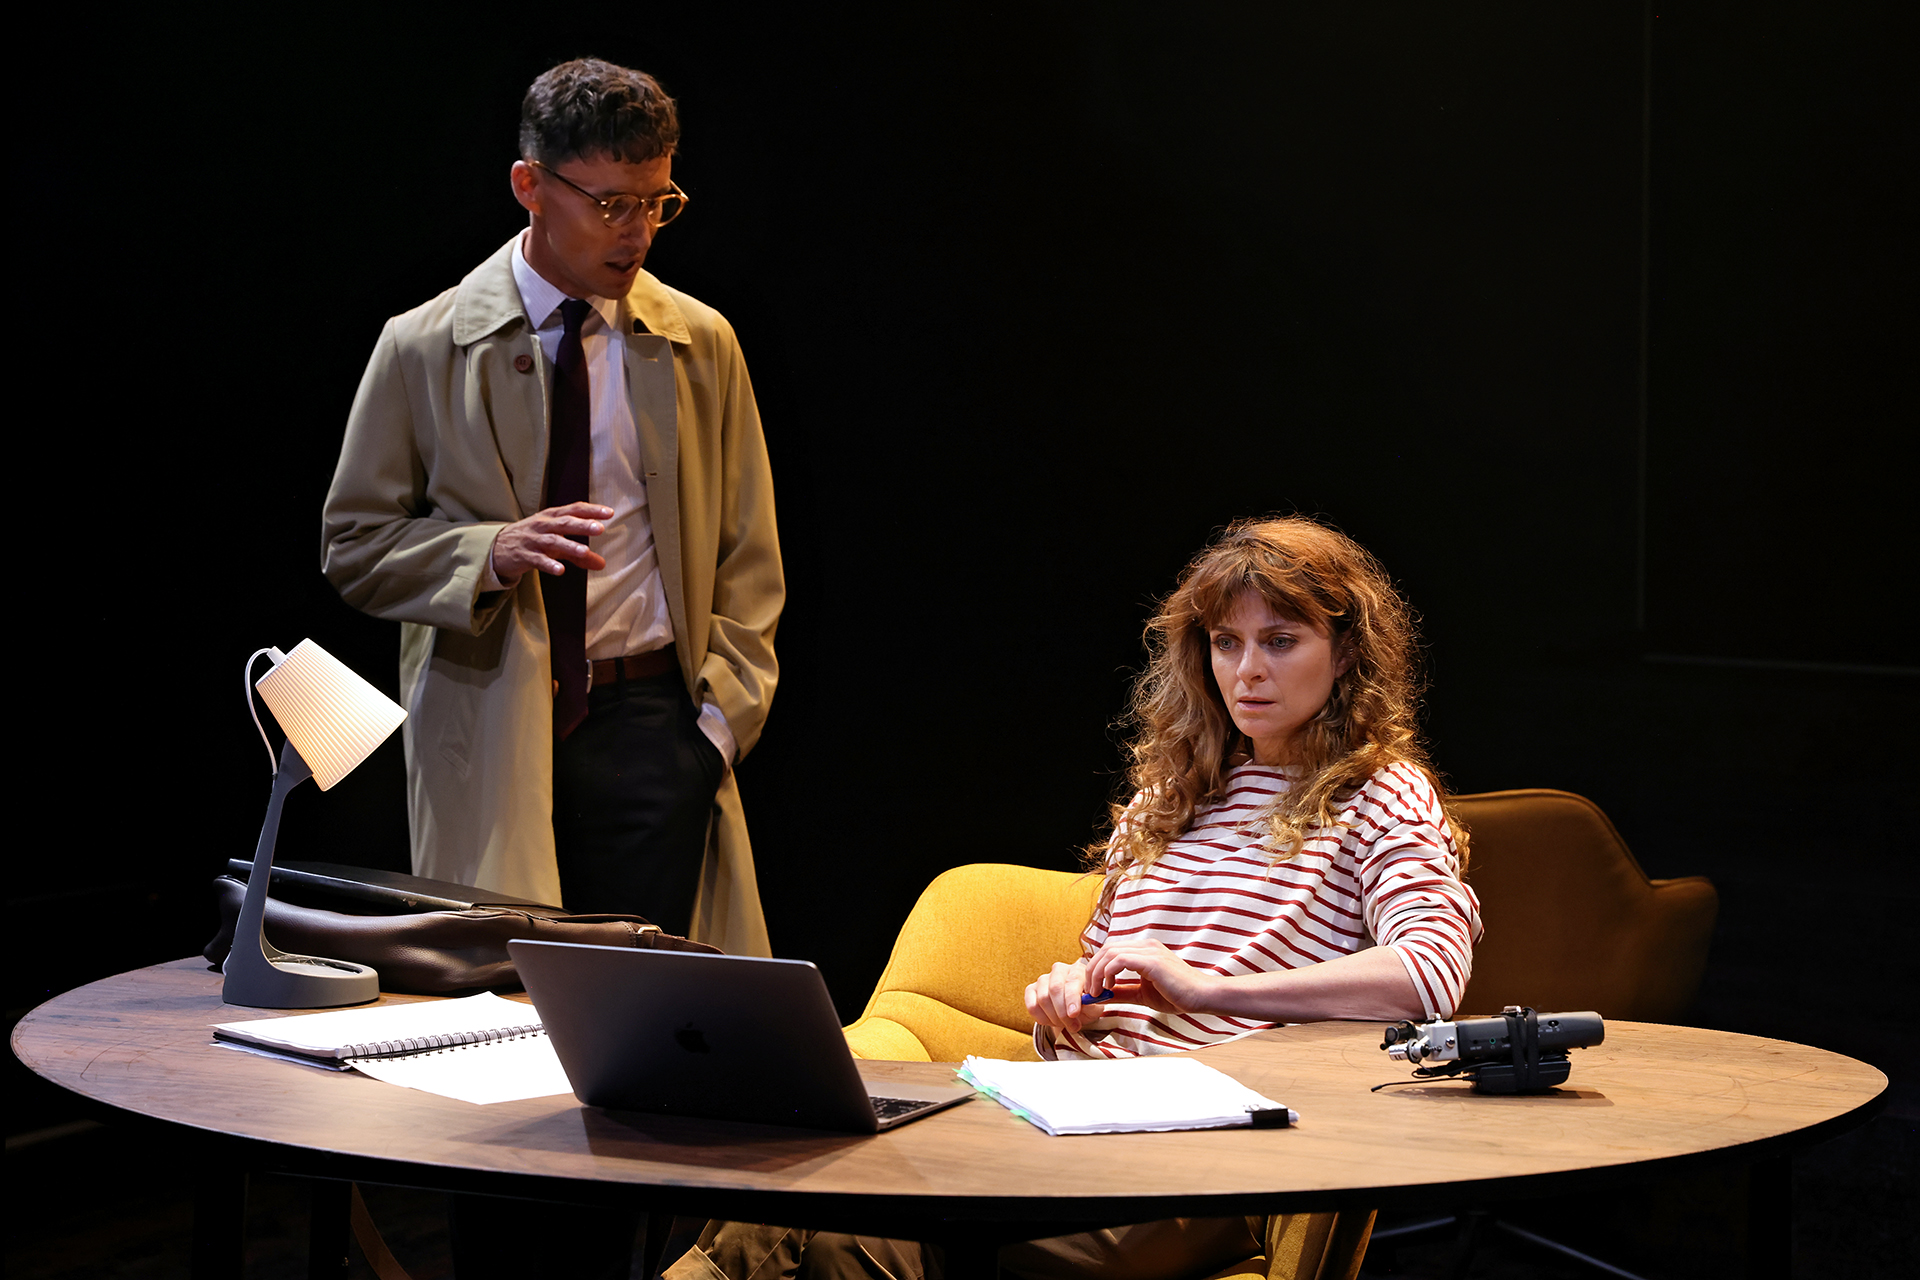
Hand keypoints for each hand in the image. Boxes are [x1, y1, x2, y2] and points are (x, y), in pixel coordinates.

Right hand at [489, 503, 613, 580]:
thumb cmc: (532, 540)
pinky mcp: (523, 555)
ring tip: (584, 551)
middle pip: (564, 522)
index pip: (574, 510)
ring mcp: (532, 540)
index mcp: (552, 517)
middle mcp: (543, 525)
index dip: (591, 510)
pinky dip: (548, 564)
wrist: (496, 547)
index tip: (609, 513)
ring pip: (552, 541)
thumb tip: (602, 564)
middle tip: (600, 528)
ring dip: (569, 545)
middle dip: (582, 525)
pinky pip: (537, 560)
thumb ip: (579, 554)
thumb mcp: (556, 543)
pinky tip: (560, 570)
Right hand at [1025, 959, 1100, 1030]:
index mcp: (1077, 970)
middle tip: (1072, 1026)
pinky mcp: (1031, 990)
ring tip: (1065, 1024)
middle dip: (1063, 1012)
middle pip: (1055, 989)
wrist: (1074, 1009)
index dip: (1072, 998)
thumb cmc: (1086, 1005)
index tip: (1074, 1013)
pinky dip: (1042, 1018)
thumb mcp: (1094, 1006)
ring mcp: (1043, 979)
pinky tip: (1052, 1021)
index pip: (1072, 981)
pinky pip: (1032, 1006)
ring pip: (1043, 999)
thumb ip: (1091, 1004)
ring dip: (1054, 1018)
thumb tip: (1085, 1004)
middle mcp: (1058, 970)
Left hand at [1085, 939, 1219, 1015]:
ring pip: (1110, 952)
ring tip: (1097, 992)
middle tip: (1090, 991)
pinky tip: (1109, 987)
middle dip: (1092, 970)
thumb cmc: (1176, 995)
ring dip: (1097, 972)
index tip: (1092, 988)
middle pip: (1106, 949)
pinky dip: (1108, 972)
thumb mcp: (1141, 994)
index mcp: (1143, 950)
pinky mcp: (1152, 960)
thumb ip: (1121, 992)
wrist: (1202, 996)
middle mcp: (1145, 945)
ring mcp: (1149, 950)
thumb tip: (1100, 996)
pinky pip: (1120, 959)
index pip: (1110, 951)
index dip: (1096, 968)